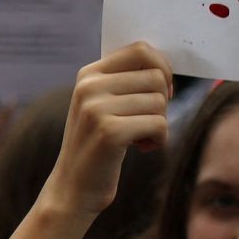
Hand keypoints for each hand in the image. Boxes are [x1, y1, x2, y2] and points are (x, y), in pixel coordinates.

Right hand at [38, 43, 174, 217]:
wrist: (72, 188)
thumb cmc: (97, 145)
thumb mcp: (102, 105)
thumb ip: (126, 81)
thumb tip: (165, 66)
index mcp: (88, 74)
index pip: (140, 50)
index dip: (162, 68)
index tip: (160, 92)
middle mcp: (89, 86)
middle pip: (156, 77)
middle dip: (162, 101)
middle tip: (147, 121)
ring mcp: (96, 108)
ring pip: (160, 101)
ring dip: (159, 124)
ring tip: (140, 138)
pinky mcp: (109, 132)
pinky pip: (159, 124)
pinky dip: (159, 140)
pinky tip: (142, 148)